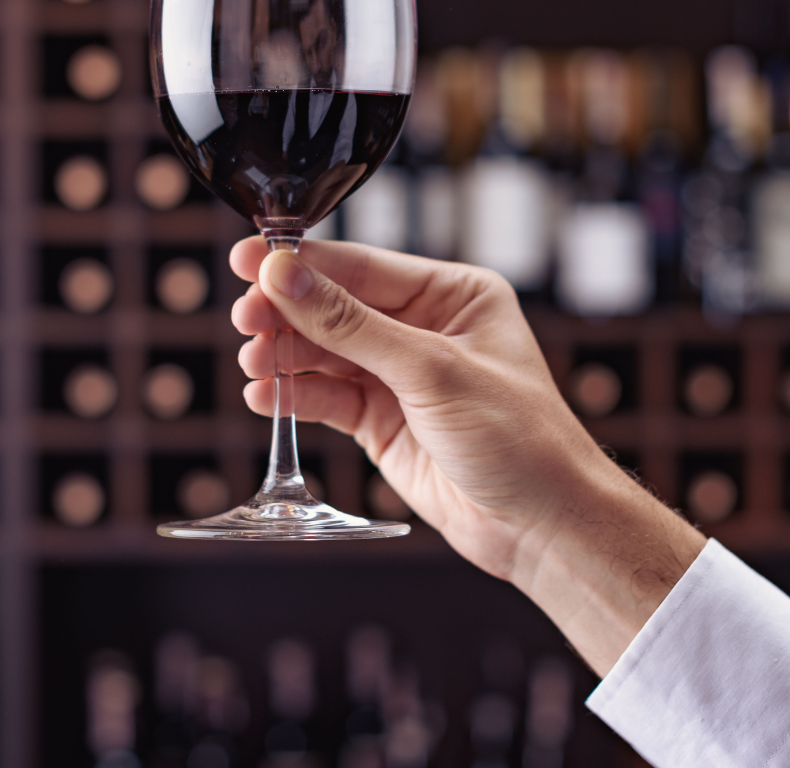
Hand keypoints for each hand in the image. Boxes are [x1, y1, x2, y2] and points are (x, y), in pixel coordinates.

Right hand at [230, 238, 703, 672]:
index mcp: (455, 295)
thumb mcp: (432, 372)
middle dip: (287, 313)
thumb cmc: (520, 439)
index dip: (304, 265)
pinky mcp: (383, 423)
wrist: (545, 528)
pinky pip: (328, 399)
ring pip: (325, 355)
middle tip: (244, 318)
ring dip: (285, 357)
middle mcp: (426, 329)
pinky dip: (295, 397)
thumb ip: (351, 326)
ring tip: (252, 363)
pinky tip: (265, 396)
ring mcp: (402, 377)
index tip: (251, 260)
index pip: (364, 268)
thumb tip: (286, 277)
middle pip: (336, 309)